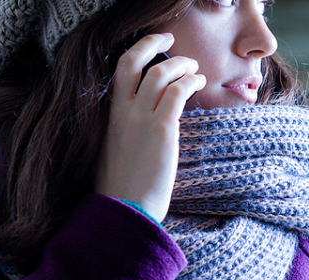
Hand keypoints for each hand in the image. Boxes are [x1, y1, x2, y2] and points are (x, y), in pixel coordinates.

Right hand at [95, 33, 205, 222]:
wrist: (125, 210)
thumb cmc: (124, 189)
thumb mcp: (115, 153)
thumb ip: (125, 132)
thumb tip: (144, 124)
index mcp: (109, 117)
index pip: (118, 72)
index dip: (136, 51)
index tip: (153, 45)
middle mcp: (121, 112)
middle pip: (133, 61)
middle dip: (153, 43)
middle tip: (171, 41)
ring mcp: (140, 119)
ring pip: (159, 73)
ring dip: (181, 64)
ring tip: (195, 68)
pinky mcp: (161, 129)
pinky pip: (177, 92)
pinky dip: (191, 81)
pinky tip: (200, 84)